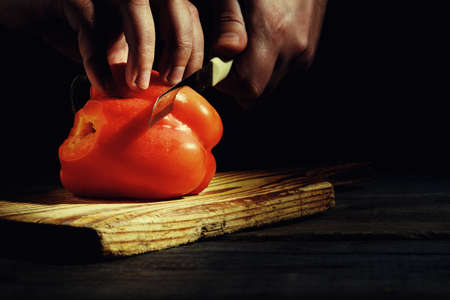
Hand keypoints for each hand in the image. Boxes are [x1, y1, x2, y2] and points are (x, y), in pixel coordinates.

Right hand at [0, 0, 203, 91]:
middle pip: (175, 7)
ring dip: (144, 51)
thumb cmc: (89, 27)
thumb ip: (146, 56)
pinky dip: (98, 62)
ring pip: (137, 11)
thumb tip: (172, 87)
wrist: (40, 11)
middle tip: (172, 83)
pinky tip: (104, 86)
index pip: (188, 14)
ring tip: (138, 86)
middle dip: (180, 48)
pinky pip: (93, 30)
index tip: (190, 79)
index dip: (194, 47)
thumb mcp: (125, 42)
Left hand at [210, 0, 326, 105]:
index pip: (247, 86)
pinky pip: (282, 75)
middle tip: (224, 60)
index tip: (214, 68)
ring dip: (252, 77)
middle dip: (235, 84)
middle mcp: (292, 48)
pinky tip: (261, 46)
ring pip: (269, 87)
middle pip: (258, 93)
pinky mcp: (309, 51)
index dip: (225, 83)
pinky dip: (267, 69)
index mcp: (271, 32)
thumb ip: (228, 22)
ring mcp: (304, 52)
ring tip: (244, 49)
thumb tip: (222, 54)